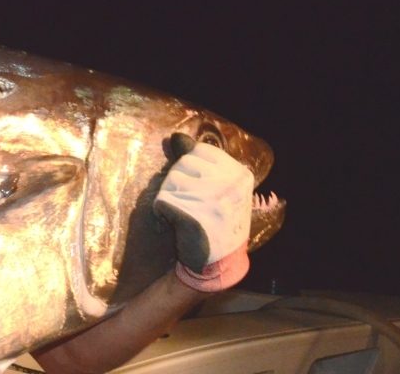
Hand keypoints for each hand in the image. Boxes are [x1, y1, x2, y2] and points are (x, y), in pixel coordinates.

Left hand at [154, 137, 252, 291]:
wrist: (217, 263)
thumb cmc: (214, 220)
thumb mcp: (215, 186)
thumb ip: (195, 159)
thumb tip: (174, 137)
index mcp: (239, 174)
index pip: (198, 150)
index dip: (189, 167)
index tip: (200, 188)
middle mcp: (229, 185)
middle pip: (181, 164)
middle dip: (178, 183)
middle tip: (192, 205)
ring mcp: (211, 201)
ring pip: (168, 182)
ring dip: (169, 197)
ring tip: (185, 214)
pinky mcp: (191, 217)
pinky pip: (161, 202)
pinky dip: (162, 212)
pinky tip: (176, 224)